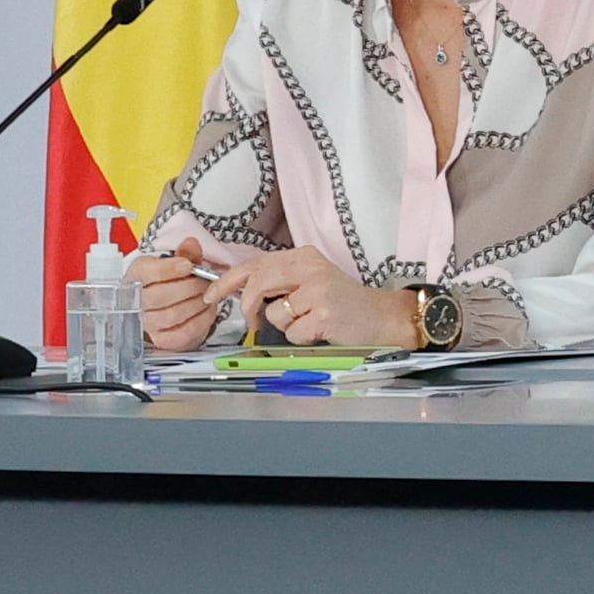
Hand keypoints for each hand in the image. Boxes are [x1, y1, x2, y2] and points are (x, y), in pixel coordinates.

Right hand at [134, 246, 225, 353]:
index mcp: (136, 276)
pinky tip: (206, 309)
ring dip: (197, 303)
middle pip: (160, 295)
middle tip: (206, 282)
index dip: (168, 269)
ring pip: (172, 314)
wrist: (171, 310)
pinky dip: (201, 319)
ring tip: (206, 295)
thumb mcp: (178, 264)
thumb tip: (191, 243)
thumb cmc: (172, 284)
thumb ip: (186, 254)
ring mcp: (147, 324)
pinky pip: (184, 331)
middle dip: (190, 287)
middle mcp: (135, 302)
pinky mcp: (162, 340)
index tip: (187, 266)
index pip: (145, 273)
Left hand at [202, 247, 416, 352]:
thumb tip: (239, 290)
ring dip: (285, 326)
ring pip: (275, 313)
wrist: (382, 316)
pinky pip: (292, 331)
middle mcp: (309, 267)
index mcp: (303, 256)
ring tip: (308, 323)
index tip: (211, 296)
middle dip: (248, 307)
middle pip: (257, 284)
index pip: (254, 264)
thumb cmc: (342, 303)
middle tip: (253, 322)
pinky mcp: (324, 313)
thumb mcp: (311, 280)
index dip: (227, 281)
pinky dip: (301, 337)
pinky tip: (320, 331)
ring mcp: (318, 289)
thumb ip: (280, 280)